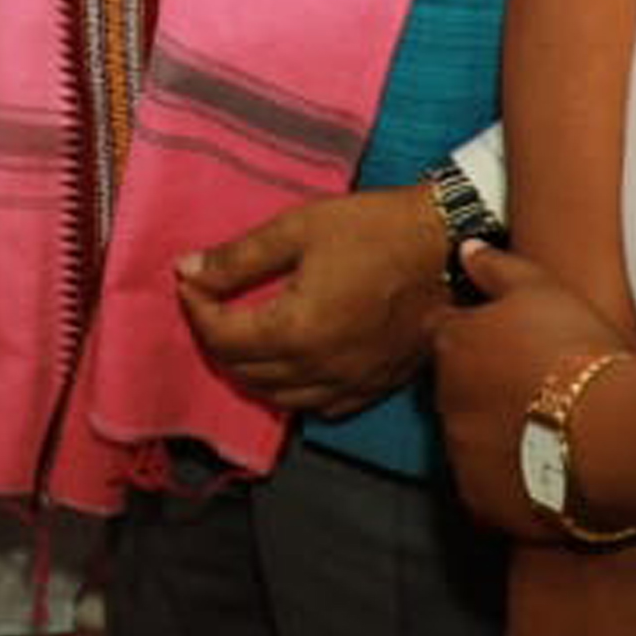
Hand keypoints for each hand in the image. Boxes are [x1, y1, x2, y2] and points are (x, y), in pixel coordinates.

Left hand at [173, 183, 453, 415]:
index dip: (196, 308)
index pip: (222, 337)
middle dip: (215, 338)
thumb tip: (187, 270)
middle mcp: (320, 370)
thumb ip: (238, 257)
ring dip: (248, 370)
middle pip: (243, 372)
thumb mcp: (298, 229)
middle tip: (210, 303)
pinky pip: (317, 407)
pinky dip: (290, 390)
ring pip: (278, 398)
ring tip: (241, 333)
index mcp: (296, 331)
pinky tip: (288, 364)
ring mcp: (350, 385)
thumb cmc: (374, 231)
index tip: (189, 281)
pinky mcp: (374, 388)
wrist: (448, 247)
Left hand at [436, 242, 635, 539]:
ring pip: (470, 440)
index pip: (445, 333)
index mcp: (453, 345)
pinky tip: (547, 474)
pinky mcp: (480, 499)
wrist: (611, 433)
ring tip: (550, 434)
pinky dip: (509, 482)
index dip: (475, 337)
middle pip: (456, 389)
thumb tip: (466, 249)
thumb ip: (497, 267)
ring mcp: (459, 453)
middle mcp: (443, 399)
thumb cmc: (579, 352)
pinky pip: (487, 489)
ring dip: (495, 436)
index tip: (508, 346)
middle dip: (484, 389)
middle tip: (535, 391)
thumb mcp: (541, 288)